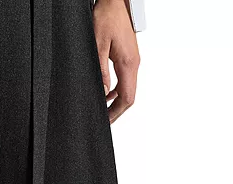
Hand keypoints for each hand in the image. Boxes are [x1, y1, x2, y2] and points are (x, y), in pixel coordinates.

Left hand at [93, 0, 140, 123]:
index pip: (127, 98)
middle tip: (104, 121)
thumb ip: (100, 71)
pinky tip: (106, 93)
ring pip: (127, 88)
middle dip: (116, 111)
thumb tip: (102, 94)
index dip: (116, 113)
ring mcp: (133, 60)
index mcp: (128, 64)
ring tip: (103, 111)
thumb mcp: (98, 45)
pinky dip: (116, 90)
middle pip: (129, 96)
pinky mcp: (128, 56)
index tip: (106, 122)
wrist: (115, 1)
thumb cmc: (107, 17)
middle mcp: (134, 64)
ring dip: (116, 101)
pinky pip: (125, 79)